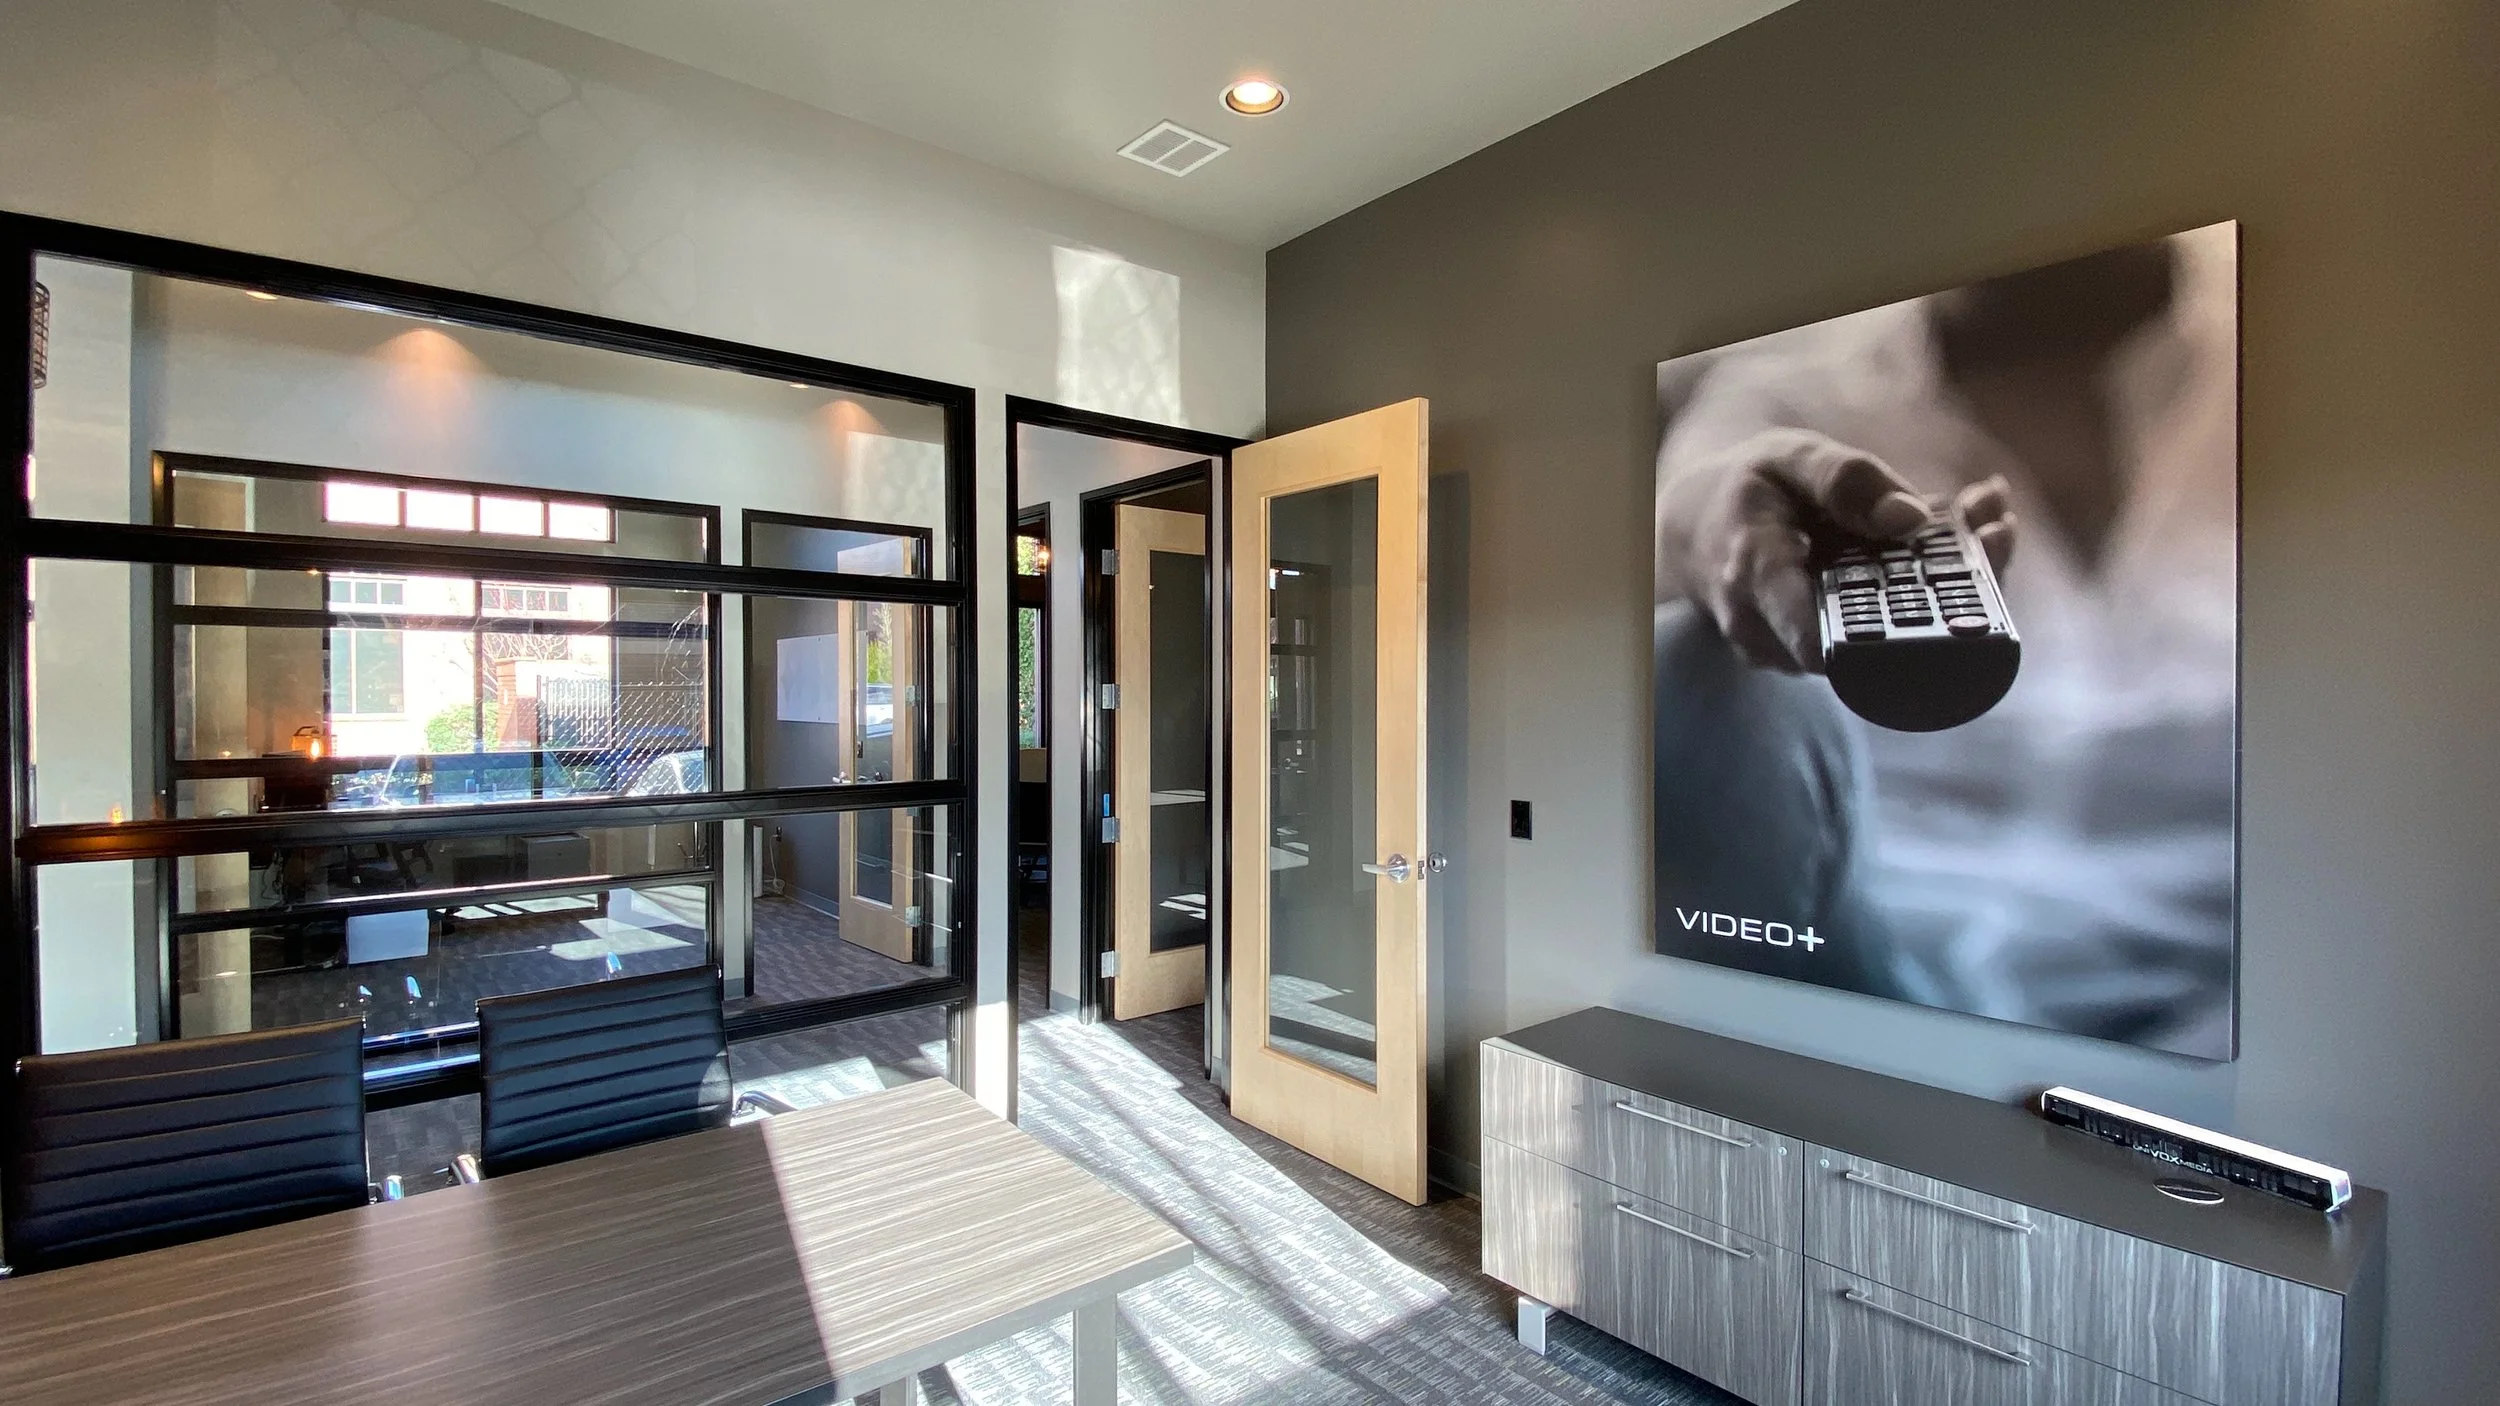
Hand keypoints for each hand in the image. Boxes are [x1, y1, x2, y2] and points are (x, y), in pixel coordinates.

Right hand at [1659, 428, 2015, 672]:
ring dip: (1949, 583)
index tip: (1955, 601)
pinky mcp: (1827, 649)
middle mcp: (1778, 633)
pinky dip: (1930, 585)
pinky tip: (1964, 533)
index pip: (1817, 634)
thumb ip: (1844, 481)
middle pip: (1877, 638)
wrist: (1703, 528)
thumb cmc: (1749, 489)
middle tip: (1998, 529)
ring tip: (1990, 519)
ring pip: (1891, 636)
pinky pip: (1888, 627)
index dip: (1892, 634)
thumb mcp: (1788, 458)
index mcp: (1758, 579)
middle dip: (1950, 590)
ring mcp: (1801, 651)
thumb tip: (1911, 519)